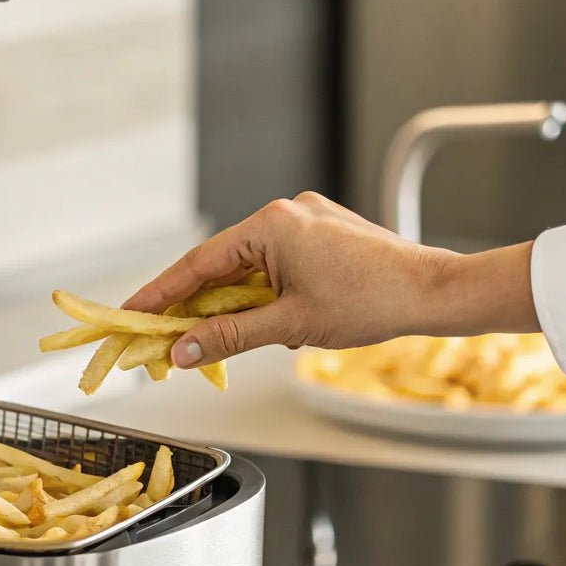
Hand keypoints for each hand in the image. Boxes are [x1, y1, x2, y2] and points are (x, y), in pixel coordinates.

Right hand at [122, 191, 539, 367]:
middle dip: (194, 305)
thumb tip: (182, 351)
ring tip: (215, 340)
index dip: (161, 294)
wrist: (434, 292)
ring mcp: (306, 221)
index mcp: (272, 225)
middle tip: (162, 338)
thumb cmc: (372, 302)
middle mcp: (286, 213)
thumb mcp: (290, 326)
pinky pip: (277, 264)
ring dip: (232, 304)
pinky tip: (266, 322)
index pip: (199, 264)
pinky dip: (262, 294)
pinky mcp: (324, 234)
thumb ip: (229, 337)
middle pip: (222, 265)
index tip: (131, 314)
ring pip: (250, 268)